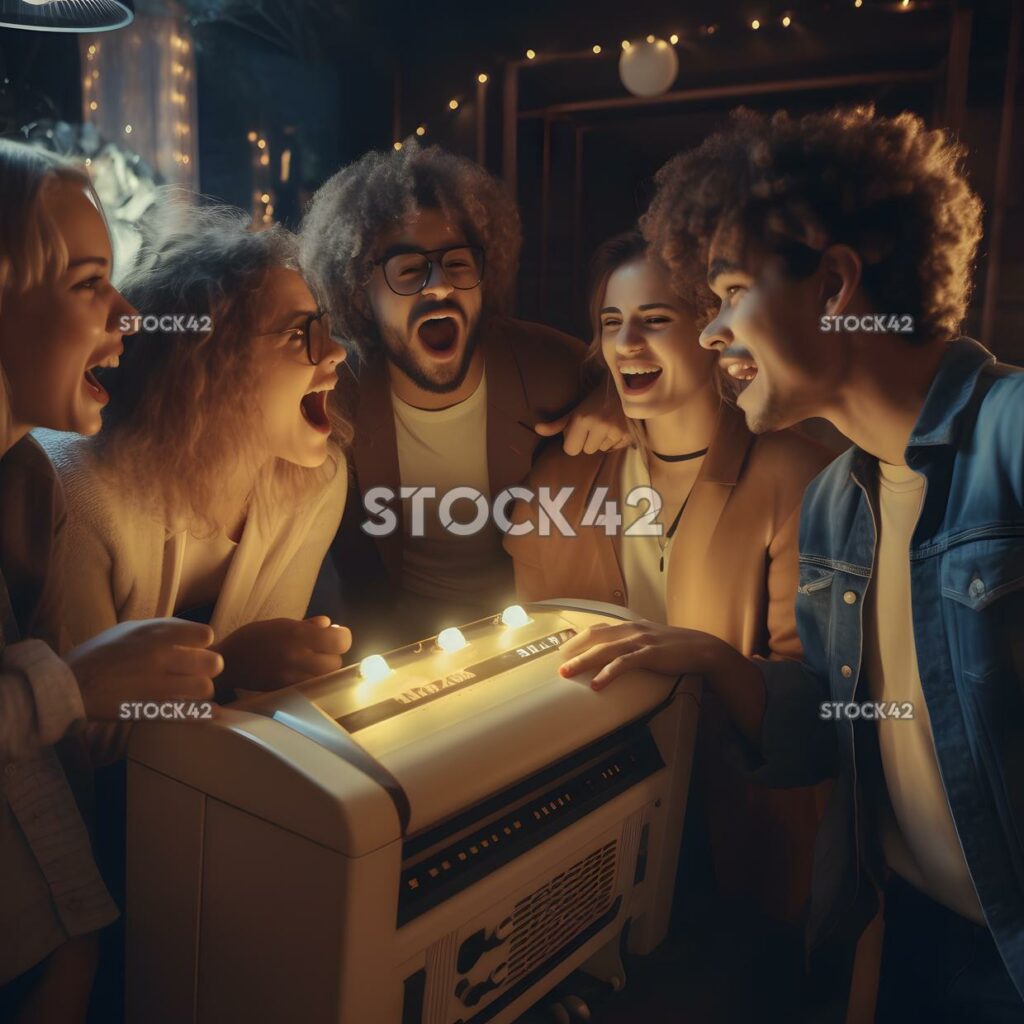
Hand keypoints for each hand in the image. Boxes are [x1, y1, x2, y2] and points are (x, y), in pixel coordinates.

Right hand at [66, 618, 223, 720]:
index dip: (203, 642)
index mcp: (155, 635)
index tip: (196, 647)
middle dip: (210, 667)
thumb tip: (189, 631)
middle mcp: (160, 658)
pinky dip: (202, 714)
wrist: (71, 686)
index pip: (204, 635)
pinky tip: (209, 713)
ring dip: (202, 690)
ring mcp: (157, 686)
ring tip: (194, 690)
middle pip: (212, 663)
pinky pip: (188, 713)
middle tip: (201, 670)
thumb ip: (161, 629)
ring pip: (204, 688)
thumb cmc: (98, 655)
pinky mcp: (151, 710)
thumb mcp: (129, 630)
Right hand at [214, 616, 352, 691]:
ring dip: (324, 669)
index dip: (342, 637)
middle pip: (336, 662)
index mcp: (297, 636)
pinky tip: (303, 672)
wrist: (227, 663)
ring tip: (312, 661)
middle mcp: (298, 657)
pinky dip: (313, 680)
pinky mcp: (288, 691)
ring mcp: (293, 677)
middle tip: (322, 649)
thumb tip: (328, 624)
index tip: (336, 634)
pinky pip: (312, 687)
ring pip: (326, 677)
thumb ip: (306, 625)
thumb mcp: (279, 624)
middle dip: (332, 654)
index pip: (340, 641)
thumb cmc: (253, 638)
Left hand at [534, 385, 629, 454]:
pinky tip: (614, 427)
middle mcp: (599, 426)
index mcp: (582, 419)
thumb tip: (537, 429)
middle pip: (586, 451)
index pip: (571, 449)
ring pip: (601, 450)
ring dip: (601, 441)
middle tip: (593, 426)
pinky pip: (614, 448)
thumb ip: (557, 423)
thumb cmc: (594, 400)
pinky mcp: (629, 435)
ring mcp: (615, 431)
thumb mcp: (575, 410)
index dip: (573, 442)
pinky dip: (613, 441)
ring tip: (605, 425)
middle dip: (587, 441)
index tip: (578, 432)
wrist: (622, 387)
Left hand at [558, 619, 765, 745]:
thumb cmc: (673, 646)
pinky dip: (608, 673)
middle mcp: (631, 629)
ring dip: (583, 661)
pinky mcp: (650, 654)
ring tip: (567, 673)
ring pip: (605, 650)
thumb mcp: (648, 639)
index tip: (561, 650)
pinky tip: (597, 684)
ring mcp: (640, 640)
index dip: (577, 639)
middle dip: (573, 650)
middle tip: (557, 664)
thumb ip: (630, 642)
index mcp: (629, 626)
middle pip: (594, 638)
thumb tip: (612, 654)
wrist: (702, 648)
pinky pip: (624, 663)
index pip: (596, 629)